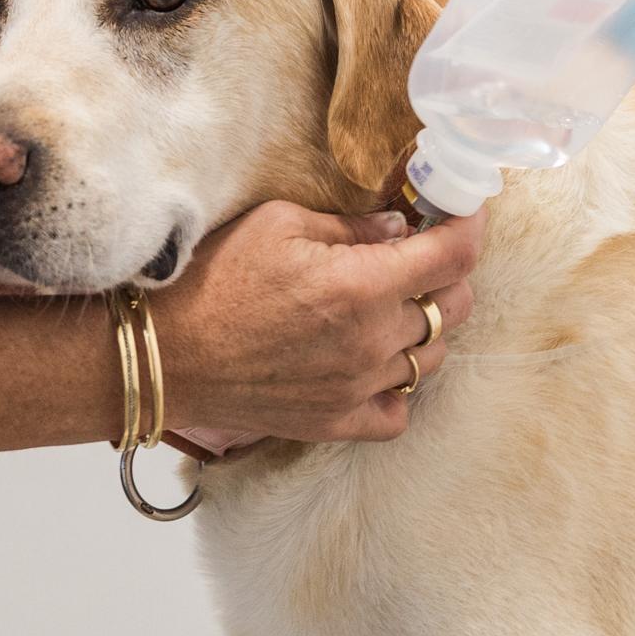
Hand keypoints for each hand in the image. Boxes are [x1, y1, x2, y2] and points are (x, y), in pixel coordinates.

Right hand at [149, 203, 479, 444]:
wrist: (166, 355)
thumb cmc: (213, 281)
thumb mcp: (277, 224)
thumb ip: (349, 227)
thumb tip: (397, 228)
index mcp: (361, 285)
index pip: (452, 256)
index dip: (469, 227)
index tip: (465, 212)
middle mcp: (370, 341)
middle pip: (454, 307)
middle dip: (447, 274)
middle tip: (420, 256)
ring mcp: (357, 388)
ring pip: (432, 358)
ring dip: (424, 328)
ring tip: (391, 308)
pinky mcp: (335, 422)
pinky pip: (398, 413)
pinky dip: (399, 388)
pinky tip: (376, 364)